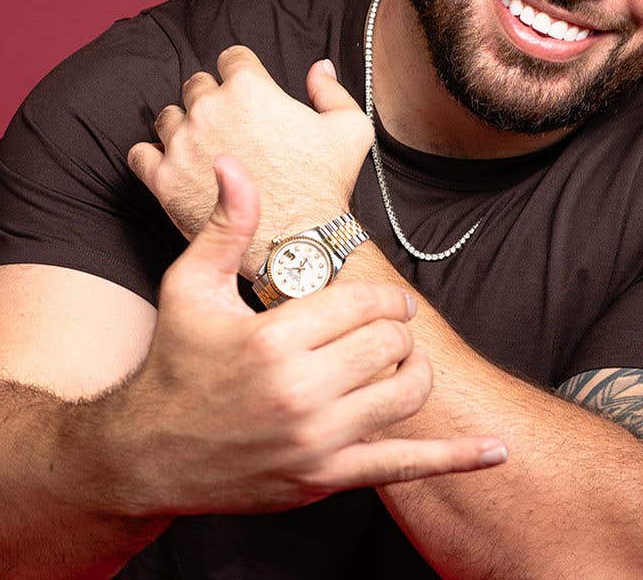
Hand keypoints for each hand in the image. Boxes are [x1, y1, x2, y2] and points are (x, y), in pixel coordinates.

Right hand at [103, 155, 507, 515]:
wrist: (147, 454)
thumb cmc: (173, 363)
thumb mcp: (189, 287)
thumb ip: (224, 225)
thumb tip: (235, 162)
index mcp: (273, 339)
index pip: (366, 304)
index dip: (382, 299)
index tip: (380, 302)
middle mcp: (299, 392)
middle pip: (391, 344)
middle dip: (394, 330)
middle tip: (383, 329)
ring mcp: (315, 440)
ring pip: (405, 392)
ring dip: (411, 371)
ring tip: (395, 363)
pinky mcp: (324, 479)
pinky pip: (404, 467)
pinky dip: (456, 460)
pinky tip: (495, 452)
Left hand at [127, 46, 372, 278]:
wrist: (298, 242)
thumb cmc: (324, 186)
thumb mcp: (349, 129)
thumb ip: (331, 91)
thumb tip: (318, 68)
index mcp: (249, 87)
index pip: (231, 59)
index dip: (242, 73)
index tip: (247, 93)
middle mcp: (209, 109)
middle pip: (196, 85)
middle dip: (212, 100)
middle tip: (230, 127)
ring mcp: (182, 144)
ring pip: (168, 117)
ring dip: (183, 126)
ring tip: (203, 148)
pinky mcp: (165, 180)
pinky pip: (141, 154)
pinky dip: (153, 156)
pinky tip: (172, 165)